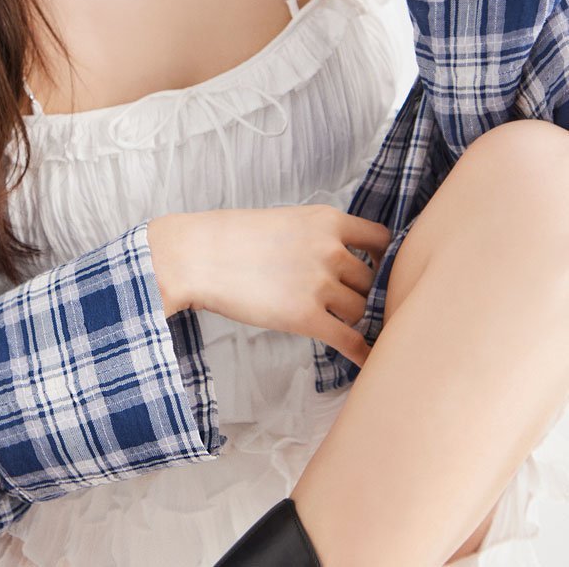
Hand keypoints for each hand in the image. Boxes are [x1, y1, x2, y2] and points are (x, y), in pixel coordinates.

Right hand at [184, 204, 392, 369]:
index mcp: (327, 220)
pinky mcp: (306, 317)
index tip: (375, 270)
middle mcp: (331, 250)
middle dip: (358, 292)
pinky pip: (350, 339)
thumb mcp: (286, 220)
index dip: (382, 258)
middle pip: (370, 280)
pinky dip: (362, 352)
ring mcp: (320, 284)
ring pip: (359, 310)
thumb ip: (319, 237)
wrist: (198, 256)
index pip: (381, 239)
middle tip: (342, 301)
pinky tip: (367, 360)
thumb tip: (344, 263)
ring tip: (336, 322)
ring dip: (351, 318)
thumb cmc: (233, 238)